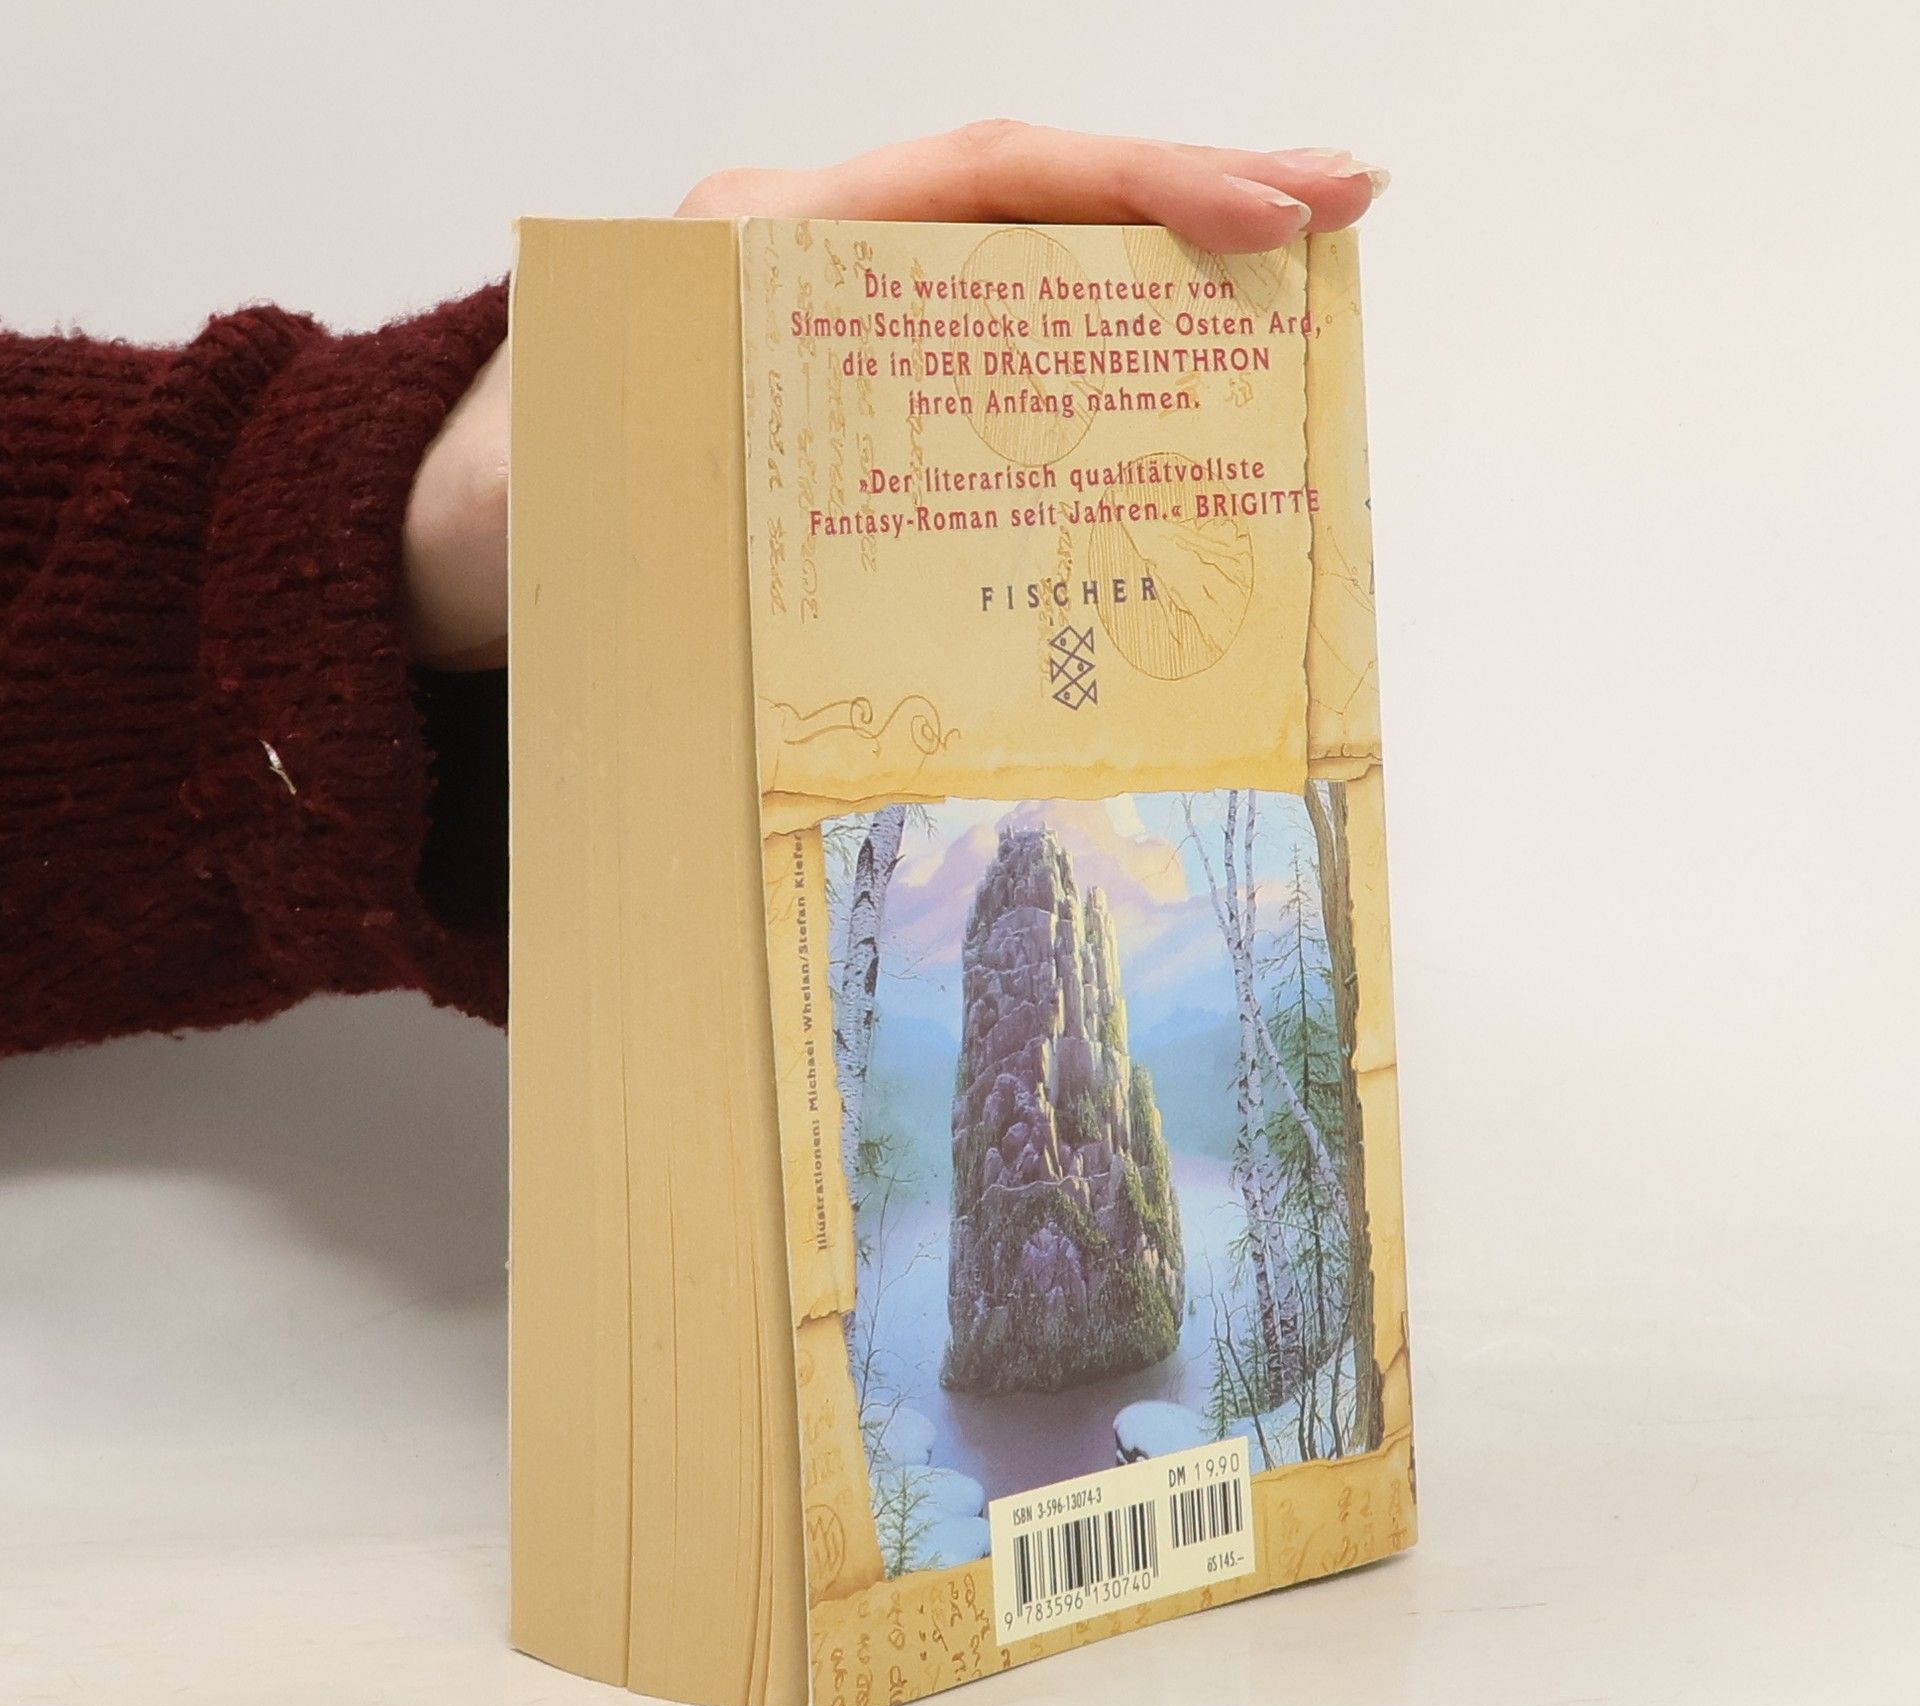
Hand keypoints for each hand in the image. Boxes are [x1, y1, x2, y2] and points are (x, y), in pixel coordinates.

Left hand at [401, 121, 1387, 671]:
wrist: (437, 539)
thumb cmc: (509, 514)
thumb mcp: (588, 488)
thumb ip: (687, 474)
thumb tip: (812, 521)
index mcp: (765, 241)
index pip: (984, 174)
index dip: (1135, 183)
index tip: (1265, 211)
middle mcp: (812, 253)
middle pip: (1031, 195)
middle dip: (1191, 190)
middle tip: (1340, 201)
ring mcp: (833, 312)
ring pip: (1019, 265)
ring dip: (1154, 265)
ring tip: (1290, 277)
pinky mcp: (844, 379)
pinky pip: (983, 345)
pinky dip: (1080, 342)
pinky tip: (1158, 373)